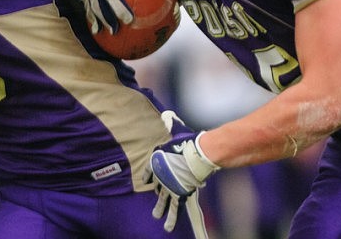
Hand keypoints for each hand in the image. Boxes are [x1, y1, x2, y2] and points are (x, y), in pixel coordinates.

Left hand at [143, 111, 218, 231]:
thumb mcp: (176, 130)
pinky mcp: (178, 193)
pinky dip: (171, 217)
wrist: (195, 155)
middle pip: (156, 185)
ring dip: (159, 208)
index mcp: (156, 159)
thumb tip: (166, 114)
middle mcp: (160, 174)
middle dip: (156, 192)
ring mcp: (168, 185)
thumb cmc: (187, 142)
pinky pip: (174, 207)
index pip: (148, 170)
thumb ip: (170, 123)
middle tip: (154, 197)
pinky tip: (167, 226)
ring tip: (155, 216)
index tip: (145, 180)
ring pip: (162, 199)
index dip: (147, 175)